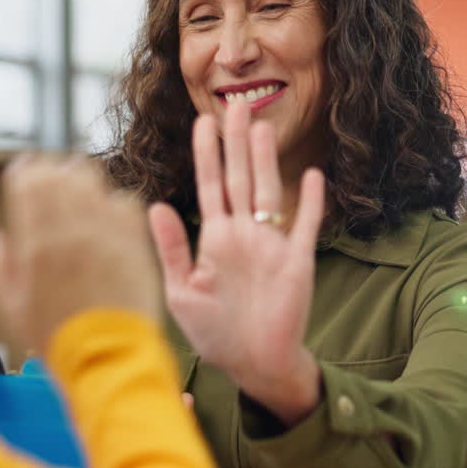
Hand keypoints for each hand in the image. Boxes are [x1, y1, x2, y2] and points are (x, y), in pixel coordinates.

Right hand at [0, 155, 160, 360]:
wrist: (107, 355)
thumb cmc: (60, 337)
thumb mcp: (12, 308)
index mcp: (37, 245)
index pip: (27, 186)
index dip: (23, 172)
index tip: (22, 167)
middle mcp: (72, 233)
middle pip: (59, 177)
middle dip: (50, 167)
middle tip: (49, 168)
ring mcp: (107, 235)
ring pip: (93, 183)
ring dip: (82, 176)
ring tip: (77, 178)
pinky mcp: (135, 242)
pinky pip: (127, 203)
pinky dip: (115, 199)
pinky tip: (109, 207)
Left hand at [148, 101, 324, 425]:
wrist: (254, 364)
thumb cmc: (216, 334)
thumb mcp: (181, 294)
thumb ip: (171, 249)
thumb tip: (153, 205)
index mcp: (215, 239)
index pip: (210, 187)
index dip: (206, 154)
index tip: (203, 121)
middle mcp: (243, 235)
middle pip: (240, 178)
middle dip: (236, 142)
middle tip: (237, 103)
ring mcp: (271, 245)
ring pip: (268, 192)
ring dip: (266, 161)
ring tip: (262, 127)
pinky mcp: (296, 262)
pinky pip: (305, 226)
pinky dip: (310, 202)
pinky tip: (312, 176)